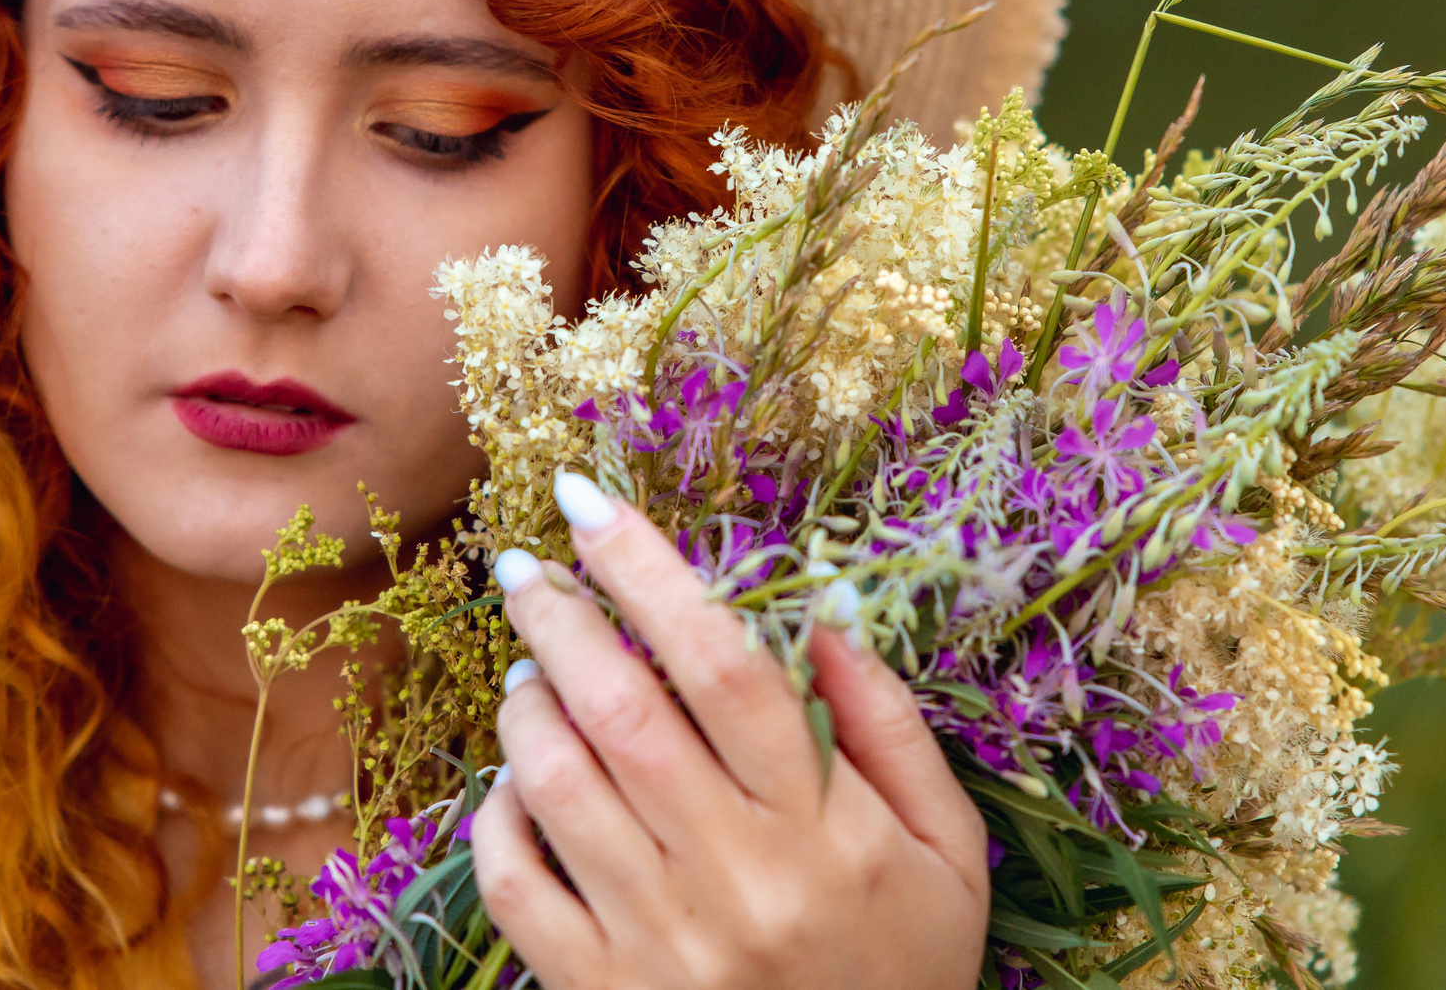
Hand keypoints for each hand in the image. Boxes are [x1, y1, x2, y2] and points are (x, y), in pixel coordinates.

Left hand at [471, 472, 990, 989]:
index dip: (651, 569)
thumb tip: (821, 607)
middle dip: (562, 617)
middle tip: (526, 561)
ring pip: (559, 786)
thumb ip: (888, 725)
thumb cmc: (908, 967)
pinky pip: (518, 887)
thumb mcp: (946, 849)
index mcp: (824, 829)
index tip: (593, 501)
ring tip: (528, 668)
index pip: (723, 664)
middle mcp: (735, 877)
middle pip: (625, 711)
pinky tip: (517, 779)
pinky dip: (499, 816)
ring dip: (527, 706)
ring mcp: (659, 942)